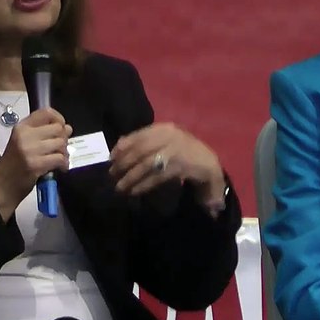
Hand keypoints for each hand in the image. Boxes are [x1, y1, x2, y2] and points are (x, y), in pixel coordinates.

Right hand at [0, 108, 70, 219]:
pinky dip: (63, 163)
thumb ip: (44, 133)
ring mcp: (30, 150)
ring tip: (59, 159)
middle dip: (64, 139)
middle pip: (57, 128)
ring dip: (64, 152)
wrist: (2, 185)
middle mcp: (25, 135)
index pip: (46, 112)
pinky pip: (59, 158)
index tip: (62, 127)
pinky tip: (60, 168)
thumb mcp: (24, 142)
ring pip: (60, 143)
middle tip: (60, 149)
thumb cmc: (14, 164)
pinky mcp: (35, 164)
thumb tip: (68, 128)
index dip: (59, 118)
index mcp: (21, 127)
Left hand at [109, 122, 225, 212]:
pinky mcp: (181, 167)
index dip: (122, 147)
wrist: (209, 163)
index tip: (111, 158)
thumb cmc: (183, 152)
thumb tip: (119, 144)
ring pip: (146, 164)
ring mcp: (176, 151)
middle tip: (112, 174)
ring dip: (130, 177)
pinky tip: (134, 191)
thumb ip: (145, 141)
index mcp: (165, 128)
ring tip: (120, 187)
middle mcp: (170, 136)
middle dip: (124, 162)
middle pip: (140, 149)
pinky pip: (156, 177)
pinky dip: (143, 184)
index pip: (138, 135)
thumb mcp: (165, 141)